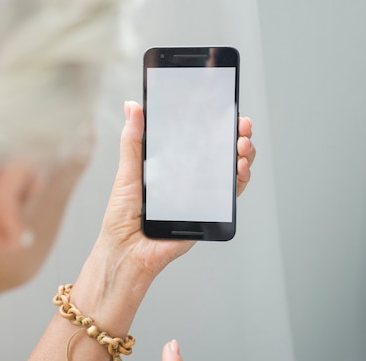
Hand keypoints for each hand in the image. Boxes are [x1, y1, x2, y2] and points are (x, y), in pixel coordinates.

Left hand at [96, 101, 255, 281]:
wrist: (127, 250)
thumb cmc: (122, 215)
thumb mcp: (128, 171)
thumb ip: (133, 140)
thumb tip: (132, 106)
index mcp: (170, 165)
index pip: (197, 138)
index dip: (213, 123)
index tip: (223, 108)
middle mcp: (188, 178)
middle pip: (219, 152)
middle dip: (235, 135)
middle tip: (241, 125)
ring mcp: (200, 195)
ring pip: (230, 171)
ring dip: (242, 154)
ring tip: (241, 145)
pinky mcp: (207, 212)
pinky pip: (229, 195)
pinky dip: (240, 180)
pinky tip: (240, 168)